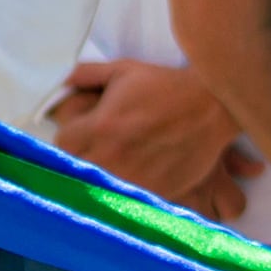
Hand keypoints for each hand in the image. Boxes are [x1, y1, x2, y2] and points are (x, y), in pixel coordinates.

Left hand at [46, 57, 249, 213]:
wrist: (211, 107)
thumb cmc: (165, 86)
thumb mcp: (122, 70)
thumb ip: (85, 73)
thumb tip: (59, 79)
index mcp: (102, 126)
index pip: (63, 144)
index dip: (69, 137)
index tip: (81, 132)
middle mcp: (114, 156)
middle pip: (75, 170)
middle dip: (81, 157)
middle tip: (95, 148)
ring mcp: (134, 178)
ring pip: (97, 189)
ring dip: (100, 177)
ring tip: (112, 163)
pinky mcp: (153, 192)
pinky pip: (125, 199)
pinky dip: (123, 190)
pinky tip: (131, 175)